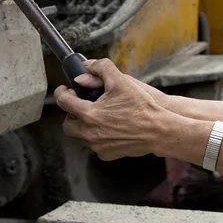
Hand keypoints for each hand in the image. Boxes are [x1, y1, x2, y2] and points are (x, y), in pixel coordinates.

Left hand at [54, 58, 177, 160]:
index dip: (62, 92)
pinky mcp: (107, 154)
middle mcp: (90, 133)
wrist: (159, 130)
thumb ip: (101, 69)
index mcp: (89, 114)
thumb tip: (86, 68)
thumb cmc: (142, 106)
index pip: (64, 102)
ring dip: (86, 125)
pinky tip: (112, 127)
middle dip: (72, 113)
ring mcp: (98, 146)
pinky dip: (99, 136)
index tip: (66, 90)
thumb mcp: (122, 80)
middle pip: (68, 124)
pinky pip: (96, 145)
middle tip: (82, 105)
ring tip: (101, 115)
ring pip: (82, 135)